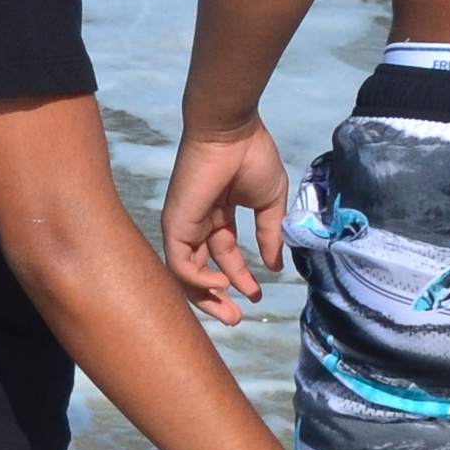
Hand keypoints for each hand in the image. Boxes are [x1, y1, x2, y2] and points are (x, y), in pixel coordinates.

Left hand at [160, 122, 291, 322]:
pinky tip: (222, 285)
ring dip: (207, 298)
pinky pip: (180, 263)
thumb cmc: (251, 157)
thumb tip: (274, 266)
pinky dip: (198, 281)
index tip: (257, 295)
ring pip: (186, 274)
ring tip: (231, 312)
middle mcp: (197, 224)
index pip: (223, 256)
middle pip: (201, 271)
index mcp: (218, 216)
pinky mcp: (175, 224)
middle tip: (237, 318)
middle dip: (218, 298)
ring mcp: (183, 225)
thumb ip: (270, 235)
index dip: (239, 278)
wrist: (232, 131)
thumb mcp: (270, 203)